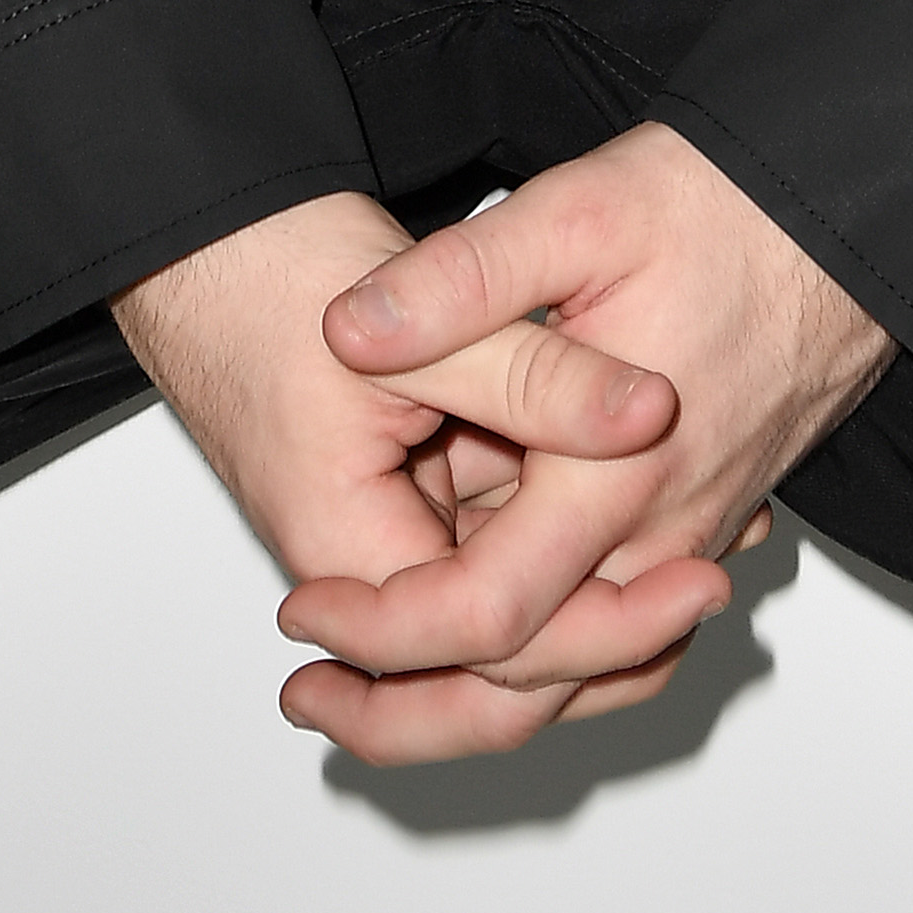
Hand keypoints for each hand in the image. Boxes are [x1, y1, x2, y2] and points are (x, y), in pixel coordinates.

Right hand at [112, 187, 681, 695]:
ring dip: (595, 601)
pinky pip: (493, 547)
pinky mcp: (405, 496)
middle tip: (711, 587)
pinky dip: (565, 541)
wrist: (202, 241)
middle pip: (493, 671)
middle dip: (610, 645)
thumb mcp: (426, 321)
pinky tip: (645, 511)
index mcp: (348, 550)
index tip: (694, 577)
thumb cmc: (271, 277)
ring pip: (500, 615)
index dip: (603, 626)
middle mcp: (360, 567)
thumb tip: (651, 413)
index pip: (488, 646)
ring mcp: (384, 535)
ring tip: (705, 559)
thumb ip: (537, 373)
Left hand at [278, 124, 895, 766]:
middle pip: (532, 686)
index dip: (382, 632)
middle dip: (408, 708)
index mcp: (614, 475)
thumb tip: (352, 330)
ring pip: (583, 674)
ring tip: (373, 685)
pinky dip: (551, 659)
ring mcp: (691, 536)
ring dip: (476, 697)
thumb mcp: (577, 212)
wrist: (845, 213)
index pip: (486, 617)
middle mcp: (662, 532)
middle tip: (312, 695)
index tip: (304, 611)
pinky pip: (624, 631)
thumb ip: (460, 279)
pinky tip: (482, 630)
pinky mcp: (705, 519)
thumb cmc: (724, 206)